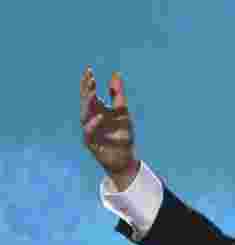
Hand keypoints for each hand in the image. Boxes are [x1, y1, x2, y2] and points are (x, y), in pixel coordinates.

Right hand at [80, 67, 138, 189]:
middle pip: (85, 101)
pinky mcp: (91, 142)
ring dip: (88, 103)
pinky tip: (100, 116)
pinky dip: (94, 124)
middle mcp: (90, 118)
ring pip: (84, 114)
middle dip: (86, 90)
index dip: (87, 82)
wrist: (125, 159)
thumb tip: (116, 73)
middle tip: (90, 78)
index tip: (89, 70)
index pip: (89, 93)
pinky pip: (89, 132)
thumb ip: (117, 95)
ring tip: (93, 92)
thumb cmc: (122, 135)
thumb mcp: (123, 113)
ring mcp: (89, 130)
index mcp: (96, 110)